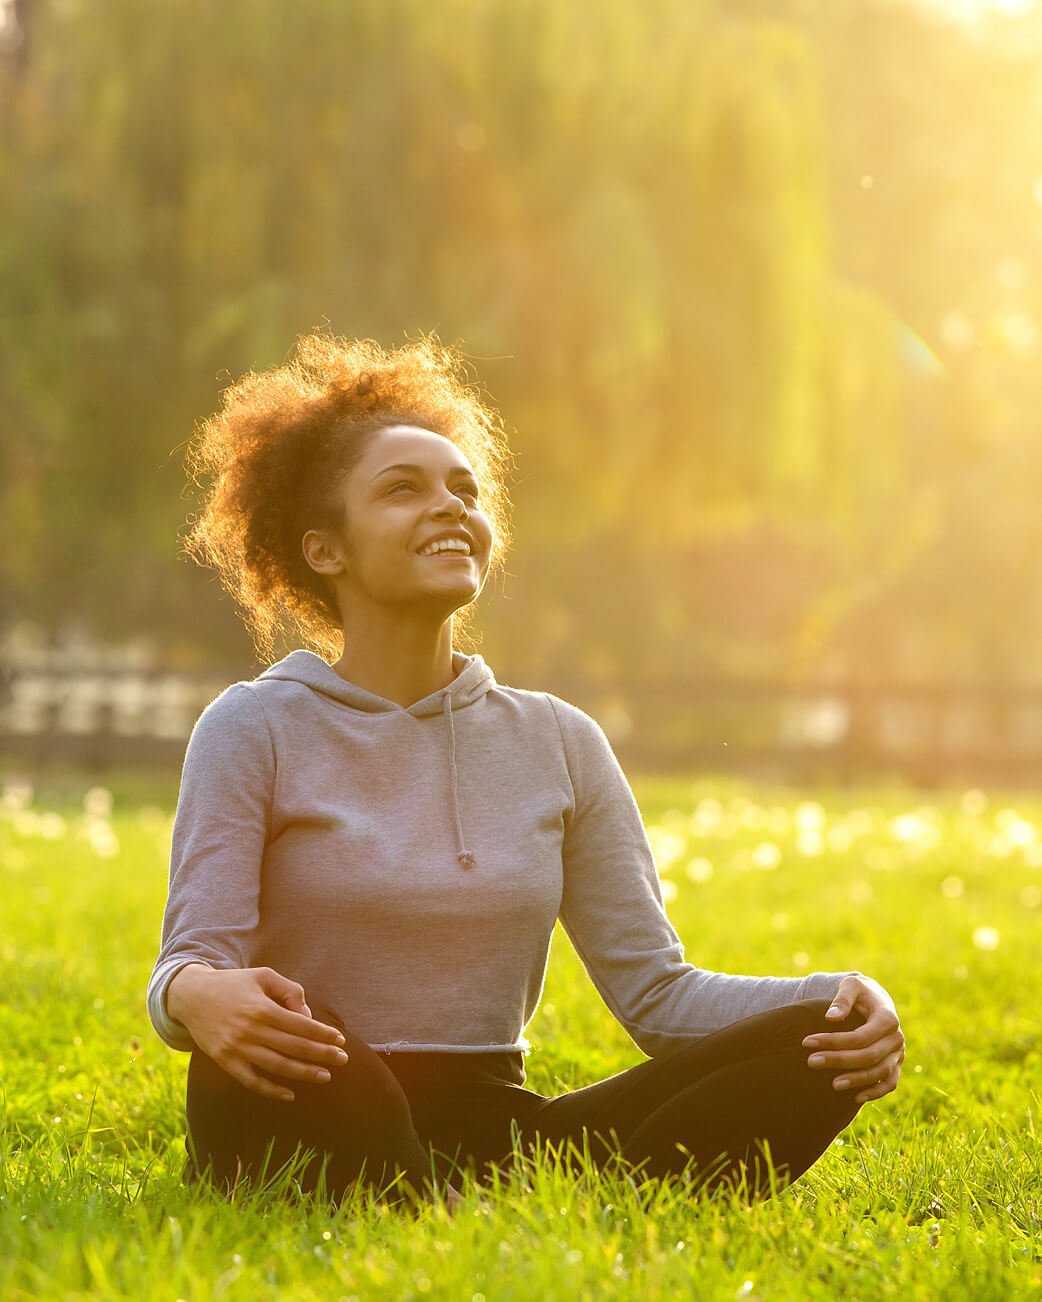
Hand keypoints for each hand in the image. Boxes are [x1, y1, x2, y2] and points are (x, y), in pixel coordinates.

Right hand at [167, 964, 349, 1101]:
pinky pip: (251, 1081)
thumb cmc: (234, 984)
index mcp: (262, 1008)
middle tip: (343, 1060)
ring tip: (325, 1076)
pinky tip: (290, 1094)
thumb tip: (307, 1018)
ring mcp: (237, 1049)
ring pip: (277, 1067)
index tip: (340, 1040)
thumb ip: (290, 991)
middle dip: (322, 1055)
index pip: (301, 1026)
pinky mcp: (225, 1062)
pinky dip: (271, 1090)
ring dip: (303, 1073)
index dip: (323, 1034)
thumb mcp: (263, 976)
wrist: (192, 997)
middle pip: (294, 1047)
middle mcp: (251, 1031)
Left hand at [802, 974, 904, 1104]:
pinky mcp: (896, 1064)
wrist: (875, 999)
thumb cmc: (859, 992)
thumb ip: (842, 999)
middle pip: (868, 1056)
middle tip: (811, 1061)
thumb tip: (831, 1017)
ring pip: (879, 1072)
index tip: (806, 1042)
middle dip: (839, 1061)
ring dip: (856, 1080)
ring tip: (832, 1084)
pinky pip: (890, 1083)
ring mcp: (898, 1053)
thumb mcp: (851, 986)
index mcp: (887, 1017)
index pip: (860, 1036)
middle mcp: (896, 1038)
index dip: (834, 1041)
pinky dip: (876, 1092)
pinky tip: (855, 1098)